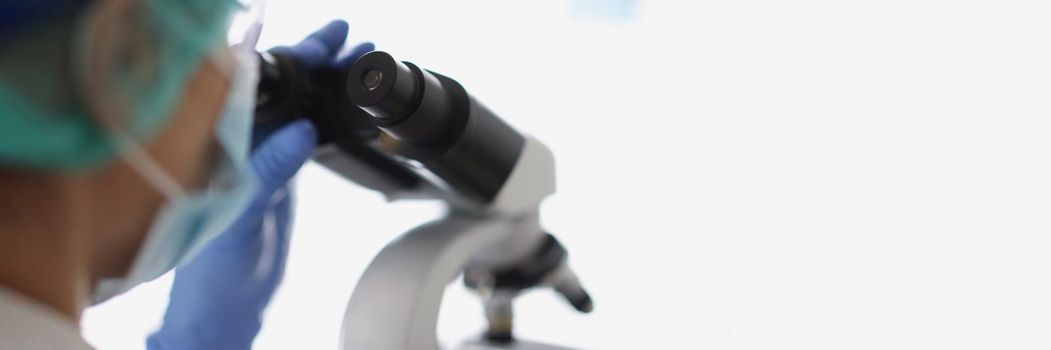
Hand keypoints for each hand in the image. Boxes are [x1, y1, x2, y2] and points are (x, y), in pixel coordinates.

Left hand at [147, 20, 372, 349]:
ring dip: (325, 81)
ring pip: (295, 104)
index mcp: (215, 142)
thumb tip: (299, 131)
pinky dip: (329, 112)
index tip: (316, 47)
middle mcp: (235, 141)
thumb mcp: (240, 214)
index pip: (247, 83)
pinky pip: (306, 131)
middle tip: (346, 39)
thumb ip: (268, 169)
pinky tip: (346, 100)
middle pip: (277, 86)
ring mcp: (260, 154)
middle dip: (312, 58)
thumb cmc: (213, 267)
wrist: (230, 305)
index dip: (283, 58)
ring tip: (356, 59)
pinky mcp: (280, 172)